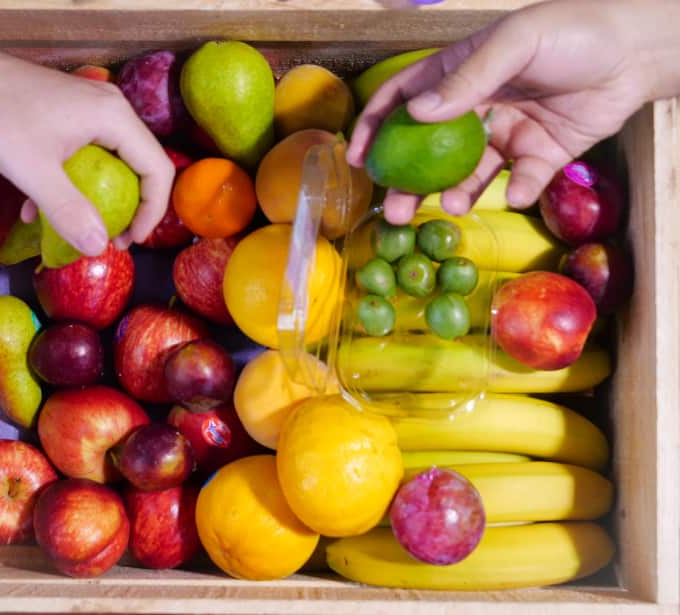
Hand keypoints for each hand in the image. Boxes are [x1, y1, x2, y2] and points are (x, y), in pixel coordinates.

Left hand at [0, 12, 173, 254]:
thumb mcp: (33, 171)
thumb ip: (68, 211)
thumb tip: (98, 249)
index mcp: (114, 119)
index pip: (157, 170)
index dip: (152, 211)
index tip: (130, 240)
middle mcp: (113, 110)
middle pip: (141, 167)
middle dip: (130, 209)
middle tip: (112, 238)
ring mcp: (93, 110)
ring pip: (114, 163)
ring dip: (100, 199)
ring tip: (82, 228)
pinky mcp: (74, 114)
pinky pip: (90, 153)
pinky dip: (74, 182)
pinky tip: (40, 206)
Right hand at [347, 0, 679, 223]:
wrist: (636, 50)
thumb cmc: (571, 32)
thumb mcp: (514, 44)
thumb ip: (466, 79)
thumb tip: (418, 114)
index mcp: (459, 74)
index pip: (404, 101)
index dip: (375, 128)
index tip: (357, 159)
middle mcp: (475, 108)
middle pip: (428, 151)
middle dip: (407, 183)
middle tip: (393, 210)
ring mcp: (505, 134)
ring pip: (468, 174)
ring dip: (454, 194)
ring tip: (448, 207)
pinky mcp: (538, 157)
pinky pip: (520, 181)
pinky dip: (519, 190)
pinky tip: (520, 190)